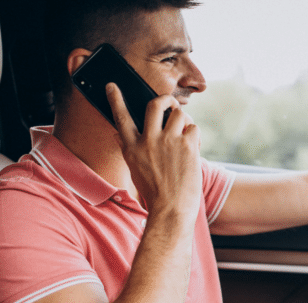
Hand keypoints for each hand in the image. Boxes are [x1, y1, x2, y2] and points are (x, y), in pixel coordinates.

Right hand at [106, 83, 201, 219]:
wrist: (171, 210)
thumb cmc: (155, 193)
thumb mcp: (135, 170)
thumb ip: (129, 149)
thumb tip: (118, 134)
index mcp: (132, 148)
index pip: (121, 119)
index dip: (116, 100)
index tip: (112, 86)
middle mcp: (148, 142)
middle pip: (155, 105)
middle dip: (166, 99)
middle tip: (171, 103)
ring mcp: (167, 142)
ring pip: (179, 113)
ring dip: (184, 121)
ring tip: (185, 134)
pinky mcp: (186, 146)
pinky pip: (193, 128)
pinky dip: (195, 136)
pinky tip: (193, 148)